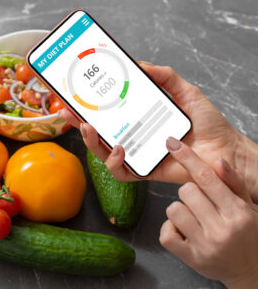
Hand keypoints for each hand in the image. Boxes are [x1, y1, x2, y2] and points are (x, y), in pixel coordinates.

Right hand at [59, 62, 257, 193]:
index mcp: (139, 119)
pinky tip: (120, 148)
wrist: (224, 148)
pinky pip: (121, 172)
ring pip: (103, 154)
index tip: (73, 96)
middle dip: (78, 122)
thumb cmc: (207, 123)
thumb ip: (164, 76)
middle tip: (68, 111)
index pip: (107, 113)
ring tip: (90, 128)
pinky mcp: (144, 171)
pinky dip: (115, 162)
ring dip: (92, 142)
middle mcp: (134, 137)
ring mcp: (137, 155)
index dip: (87, 106)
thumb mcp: (184, 91)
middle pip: (98, 133)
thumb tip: (139, 64)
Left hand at [160, 137, 257, 287]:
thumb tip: (217, 160)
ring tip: (193, 218)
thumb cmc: (248, 234)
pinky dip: (170, 230)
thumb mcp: (248, 207)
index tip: (172, 143)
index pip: (206, 178)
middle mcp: (222, 229)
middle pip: (186, 191)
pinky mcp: (191, 259)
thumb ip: (232, 183)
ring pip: (173, 210)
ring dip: (179, 211)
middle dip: (190, 193)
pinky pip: (166, 235)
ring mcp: (205, 246)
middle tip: (200, 203)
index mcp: (237, 213)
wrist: (251, 271)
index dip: (187, 157)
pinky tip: (183, 232)